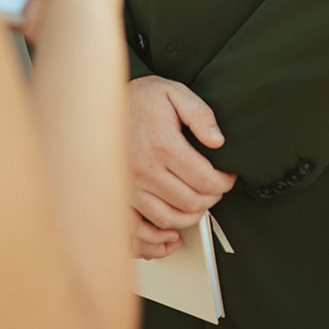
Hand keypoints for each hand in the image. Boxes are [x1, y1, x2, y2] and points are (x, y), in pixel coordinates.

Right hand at [128, 76, 234, 257]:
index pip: (206, 180)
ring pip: (169, 219)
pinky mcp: (118, 195)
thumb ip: (201, 115)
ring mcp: (129, 186)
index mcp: (163, 145)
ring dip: (191, 216)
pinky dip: (158, 235)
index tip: (227, 177)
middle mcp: (144, 170)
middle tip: (215, 188)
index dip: (224, 182)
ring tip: (198, 203)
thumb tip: (218, 142)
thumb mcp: (175, 93)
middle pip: (191, 202)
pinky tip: (170, 230)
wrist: (101, 103)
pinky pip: (138, 229)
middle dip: (211, 198)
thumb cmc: (139, 98)